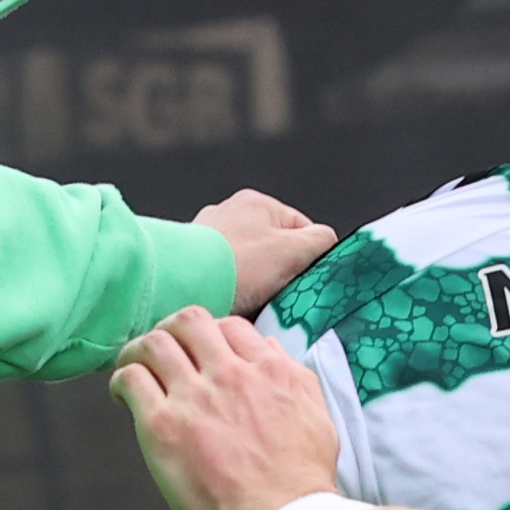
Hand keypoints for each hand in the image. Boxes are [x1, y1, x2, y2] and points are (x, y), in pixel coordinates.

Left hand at [113, 308, 344, 509]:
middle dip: (172, 331)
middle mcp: (231, 374)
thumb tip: (268, 352)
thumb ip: (292, 378)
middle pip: (190, 321)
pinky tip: (122, 398)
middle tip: (164, 353)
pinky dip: (122, 381)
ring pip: (154, 343)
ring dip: (139, 351)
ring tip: (134, 370)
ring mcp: (195, 397)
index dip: (211, 337)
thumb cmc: (303, 483)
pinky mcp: (165, 426)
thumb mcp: (317, 416)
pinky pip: (131, 379)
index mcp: (271, 370)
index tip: (201, 355)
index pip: (231, 327)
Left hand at [200, 188, 334, 312]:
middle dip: (280, 276)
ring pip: (250, 269)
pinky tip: (230, 306)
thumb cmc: (235, 265)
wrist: (180, 284)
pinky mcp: (193, 263)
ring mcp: (209, 238)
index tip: (305, 281)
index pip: (303, 230)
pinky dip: (231, 295)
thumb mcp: (294, 250)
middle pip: (275, 251)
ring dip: (255, 288)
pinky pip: (225, 281)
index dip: (310, 259)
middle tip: (278, 297)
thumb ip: (321, 242)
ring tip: (251, 305)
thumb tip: (329, 242)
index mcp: (257, 202)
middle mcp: (230, 214)